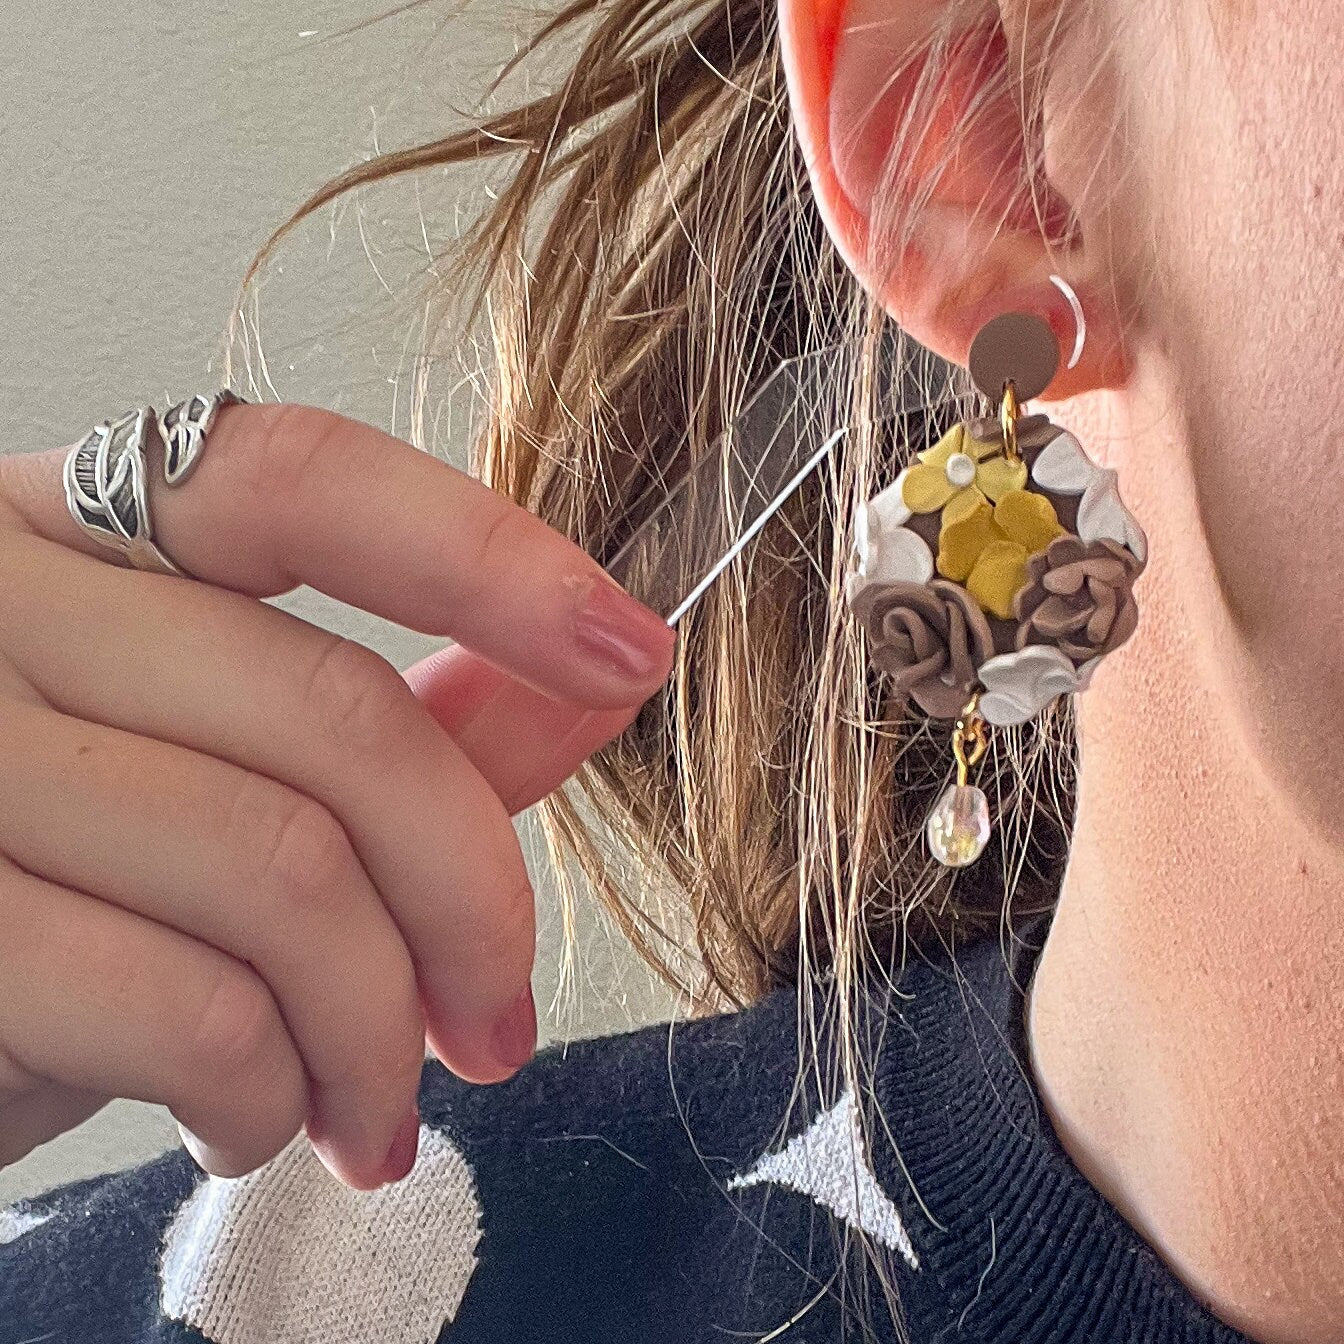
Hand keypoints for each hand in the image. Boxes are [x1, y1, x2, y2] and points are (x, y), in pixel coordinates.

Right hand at [0, 402, 673, 1188]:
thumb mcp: (219, 773)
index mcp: (71, 531)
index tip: (629, 645)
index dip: (486, 558)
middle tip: (498, 1015)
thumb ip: (407, 722)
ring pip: (281, 872)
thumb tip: (597, 679)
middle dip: (468, 895)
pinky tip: (263, 1114)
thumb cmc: (69, 884)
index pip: (296, 481)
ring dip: (376, 1025)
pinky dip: (273, 1092)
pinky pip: (188, 1008)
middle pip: (333, 714)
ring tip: (376, 1097)